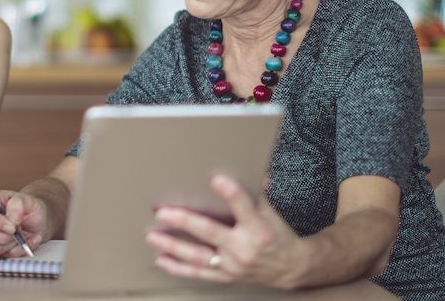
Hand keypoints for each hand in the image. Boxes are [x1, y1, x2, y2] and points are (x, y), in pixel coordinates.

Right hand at [0, 189, 47, 257]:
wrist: (38, 222)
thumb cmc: (29, 209)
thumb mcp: (27, 201)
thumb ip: (17, 206)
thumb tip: (11, 220)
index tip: (12, 226)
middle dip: (3, 235)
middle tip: (17, 231)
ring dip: (13, 243)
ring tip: (22, 234)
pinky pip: (3, 255)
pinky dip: (18, 250)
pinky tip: (24, 241)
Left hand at [145, 174, 311, 288]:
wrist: (291, 267)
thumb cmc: (279, 235)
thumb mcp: (274, 212)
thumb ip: (259, 192)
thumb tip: (253, 168)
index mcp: (259, 229)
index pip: (244, 207)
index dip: (230, 193)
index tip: (215, 179)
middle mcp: (244, 249)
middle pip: (211, 233)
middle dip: (185, 222)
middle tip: (162, 212)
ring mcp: (232, 265)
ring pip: (199, 256)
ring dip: (173, 246)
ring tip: (153, 235)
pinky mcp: (225, 276)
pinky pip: (198, 273)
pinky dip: (178, 267)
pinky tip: (161, 258)